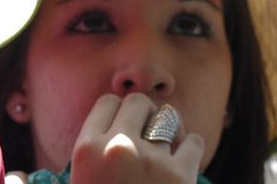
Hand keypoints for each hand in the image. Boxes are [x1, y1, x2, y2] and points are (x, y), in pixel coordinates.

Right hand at [69, 93, 203, 183]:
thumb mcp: (82, 174)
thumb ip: (94, 146)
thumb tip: (118, 114)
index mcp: (87, 148)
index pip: (108, 101)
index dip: (118, 113)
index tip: (124, 126)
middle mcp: (117, 149)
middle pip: (138, 101)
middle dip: (145, 114)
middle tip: (148, 132)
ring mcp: (151, 162)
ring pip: (168, 120)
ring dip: (171, 130)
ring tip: (169, 145)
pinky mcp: (180, 177)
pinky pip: (194, 142)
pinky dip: (191, 148)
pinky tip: (184, 159)